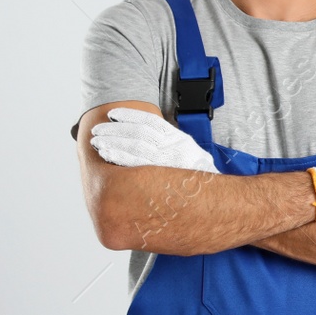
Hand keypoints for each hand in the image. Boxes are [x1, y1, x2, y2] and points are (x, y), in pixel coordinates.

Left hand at [90, 107, 219, 172]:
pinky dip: (120, 157)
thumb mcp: (188, 154)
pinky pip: (137, 165)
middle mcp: (176, 148)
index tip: (112, 114)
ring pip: (136, 147)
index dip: (129, 116)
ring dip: (113, 143)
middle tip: (97, 131)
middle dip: (115, 130)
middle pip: (139, 133)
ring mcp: (171, 163)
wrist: (218, 199)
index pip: (151, 122)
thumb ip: (168, 145)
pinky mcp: (164, 178)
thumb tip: (141, 137)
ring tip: (97, 142)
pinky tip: (107, 155)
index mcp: (179, 139)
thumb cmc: (197, 178)